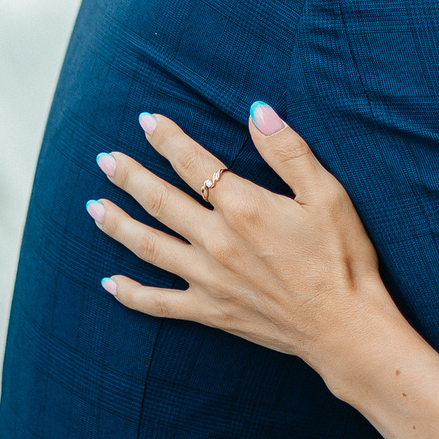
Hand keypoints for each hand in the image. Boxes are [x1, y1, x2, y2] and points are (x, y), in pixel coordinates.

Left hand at [89, 106, 397, 385]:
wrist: (345, 327)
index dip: (167, 139)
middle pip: (160, 201)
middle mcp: (217, 241)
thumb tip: (257, 110)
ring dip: (117, 224)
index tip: (145, 120)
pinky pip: (159, 303)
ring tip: (94, 207)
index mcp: (244, 207)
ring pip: (148, 247)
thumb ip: (288, 150)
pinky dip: (130, 294)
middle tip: (104, 159)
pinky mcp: (210, 312)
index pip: (193, 163)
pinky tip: (109, 283)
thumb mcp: (327, 194)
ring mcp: (209, 279)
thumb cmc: (342, 257)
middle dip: (129, 176)